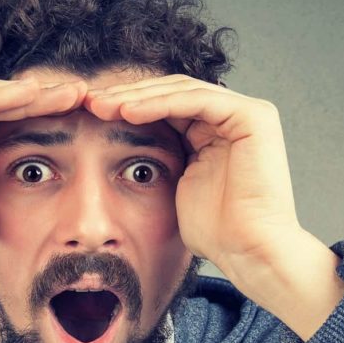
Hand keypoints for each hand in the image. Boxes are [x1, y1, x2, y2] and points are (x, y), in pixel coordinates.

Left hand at [83, 74, 301, 279]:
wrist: (248, 251)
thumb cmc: (216, 233)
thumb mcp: (176, 188)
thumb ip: (164, 161)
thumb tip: (124, 154)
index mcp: (216, 131)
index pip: (166, 105)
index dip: (128, 107)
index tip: (90, 116)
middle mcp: (233, 117)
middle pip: (172, 92)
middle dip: (128, 96)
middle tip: (90, 103)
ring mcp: (247, 113)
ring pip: (181, 90)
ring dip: (138, 97)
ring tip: (103, 107)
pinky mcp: (253, 116)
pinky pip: (196, 99)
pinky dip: (161, 103)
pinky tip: (128, 113)